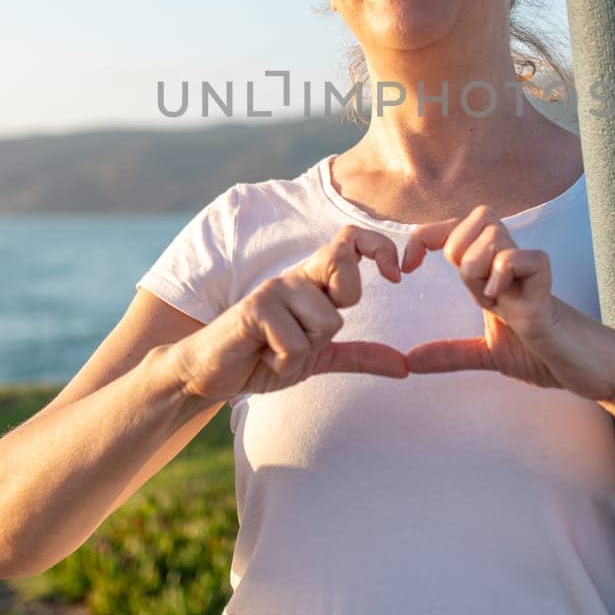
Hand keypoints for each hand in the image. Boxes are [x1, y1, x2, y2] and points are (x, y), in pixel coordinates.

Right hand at [173, 225, 412, 403]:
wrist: (209, 374)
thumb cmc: (262, 358)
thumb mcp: (319, 358)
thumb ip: (360, 356)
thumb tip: (405, 366)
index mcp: (314, 281)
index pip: (352, 239)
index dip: (380, 247)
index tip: (397, 276)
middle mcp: (296, 277)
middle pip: (345, 268)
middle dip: (342, 308)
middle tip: (312, 334)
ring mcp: (274, 289)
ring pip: (328, 321)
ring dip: (306, 353)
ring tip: (279, 353)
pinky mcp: (254, 310)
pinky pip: (296, 345)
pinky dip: (284, 365)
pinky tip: (264, 360)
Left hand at [401, 206, 614, 403]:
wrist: (593, 373)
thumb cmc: (548, 355)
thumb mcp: (490, 355)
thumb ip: (452, 354)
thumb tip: (409, 361)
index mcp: (493, 276)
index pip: (458, 229)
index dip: (426, 237)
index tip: (407, 268)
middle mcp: (510, 267)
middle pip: (477, 216)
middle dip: (456, 249)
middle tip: (466, 289)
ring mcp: (529, 278)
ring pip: (495, 234)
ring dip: (478, 268)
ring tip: (492, 301)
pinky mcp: (547, 297)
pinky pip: (527, 260)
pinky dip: (508, 277)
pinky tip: (508, 305)